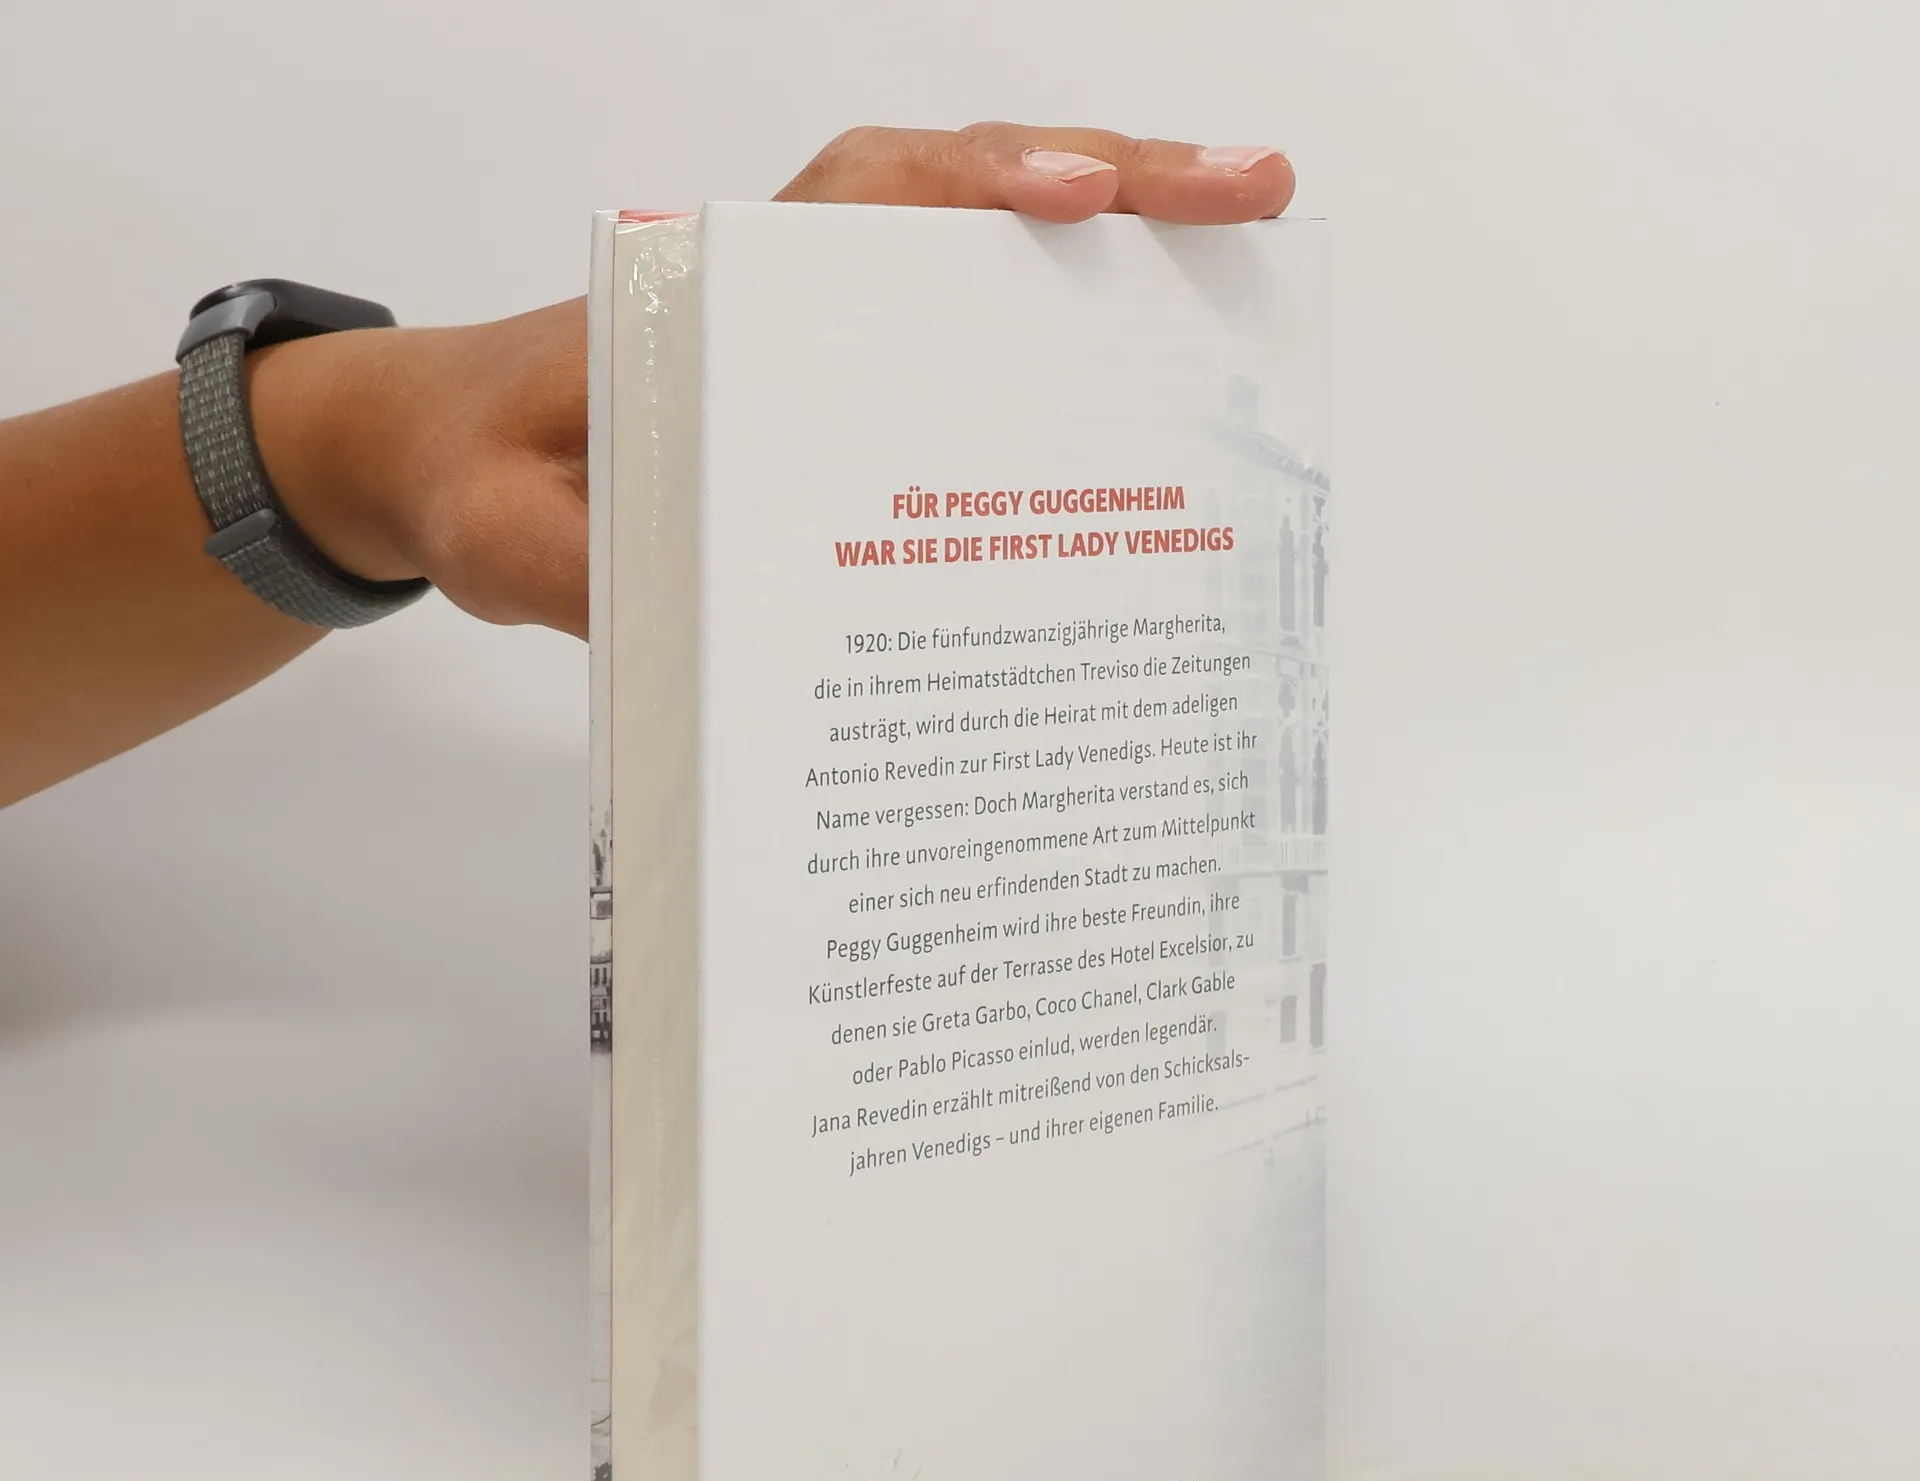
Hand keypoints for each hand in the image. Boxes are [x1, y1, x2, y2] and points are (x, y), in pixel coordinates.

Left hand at [256, 125, 1294, 640]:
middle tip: (1250, 193)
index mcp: (711, 290)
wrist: (442, 463)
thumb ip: (587, 568)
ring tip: (1246, 250)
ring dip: (1119, 250)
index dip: (974, 188)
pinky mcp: (838, 388)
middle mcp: (786, 285)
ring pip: (984, 260)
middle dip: (1116, 186)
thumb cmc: (473, 478)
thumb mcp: (503, 536)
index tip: (1072, 201)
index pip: (860, 201)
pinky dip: (1064, 333)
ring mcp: (822, 328)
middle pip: (965, 199)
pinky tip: (1152, 370)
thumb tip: (722, 611)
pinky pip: (967, 336)